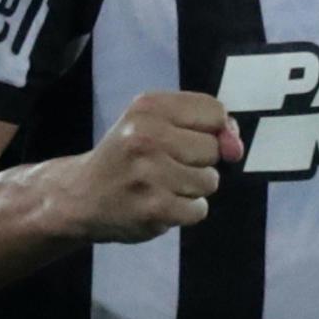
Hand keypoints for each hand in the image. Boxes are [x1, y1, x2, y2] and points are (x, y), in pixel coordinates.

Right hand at [53, 91, 243, 242]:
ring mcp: (149, 174)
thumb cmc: (130, 156)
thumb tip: (236, 148)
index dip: (215, 129)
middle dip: (199, 161)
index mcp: (148, 107)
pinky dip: (185, 211)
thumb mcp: (156, 124)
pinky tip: (159, 204)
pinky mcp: (154, 209)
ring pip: (210, 181)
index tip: (192, 138)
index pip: (215, 112)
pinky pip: (199, 209)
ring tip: (161, 185)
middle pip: (214, 149)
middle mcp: (146, 136)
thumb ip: (205, 126)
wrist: (82, 196)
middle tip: (166, 164)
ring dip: (193, 188)